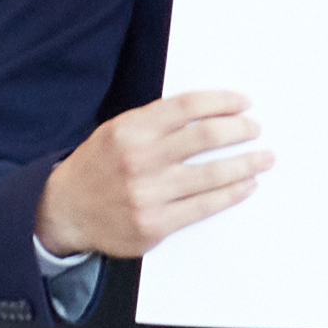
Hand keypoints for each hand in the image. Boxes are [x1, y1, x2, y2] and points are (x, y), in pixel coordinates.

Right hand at [34, 91, 273, 257]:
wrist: (64, 211)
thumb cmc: (100, 166)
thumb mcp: (118, 130)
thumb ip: (157, 121)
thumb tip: (211, 112)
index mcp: (131, 129)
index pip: (188, 107)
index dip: (222, 102)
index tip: (244, 103)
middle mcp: (139, 159)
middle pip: (206, 138)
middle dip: (240, 131)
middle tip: (256, 129)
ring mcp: (147, 194)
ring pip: (212, 175)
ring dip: (246, 164)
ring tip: (263, 158)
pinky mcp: (155, 224)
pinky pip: (204, 207)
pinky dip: (231, 194)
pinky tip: (246, 185)